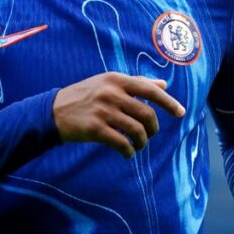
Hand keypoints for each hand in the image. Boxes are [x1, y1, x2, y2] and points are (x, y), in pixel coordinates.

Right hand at [53, 72, 184, 157]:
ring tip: (138, 146)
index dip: (168, 102)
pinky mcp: (95, 129)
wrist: (53, 111)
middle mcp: (111, 93)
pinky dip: (129, 152)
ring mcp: (103, 111)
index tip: (180, 113)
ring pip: (136, 130)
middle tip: (150, 134)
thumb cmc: (85, 96)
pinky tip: (127, 154)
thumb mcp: (108, 82)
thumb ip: (136, 83)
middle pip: (146, 113)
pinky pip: (122, 143)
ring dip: (142, 142)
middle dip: (153, 128)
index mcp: (116, 79)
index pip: (149, 90)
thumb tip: (163, 85)